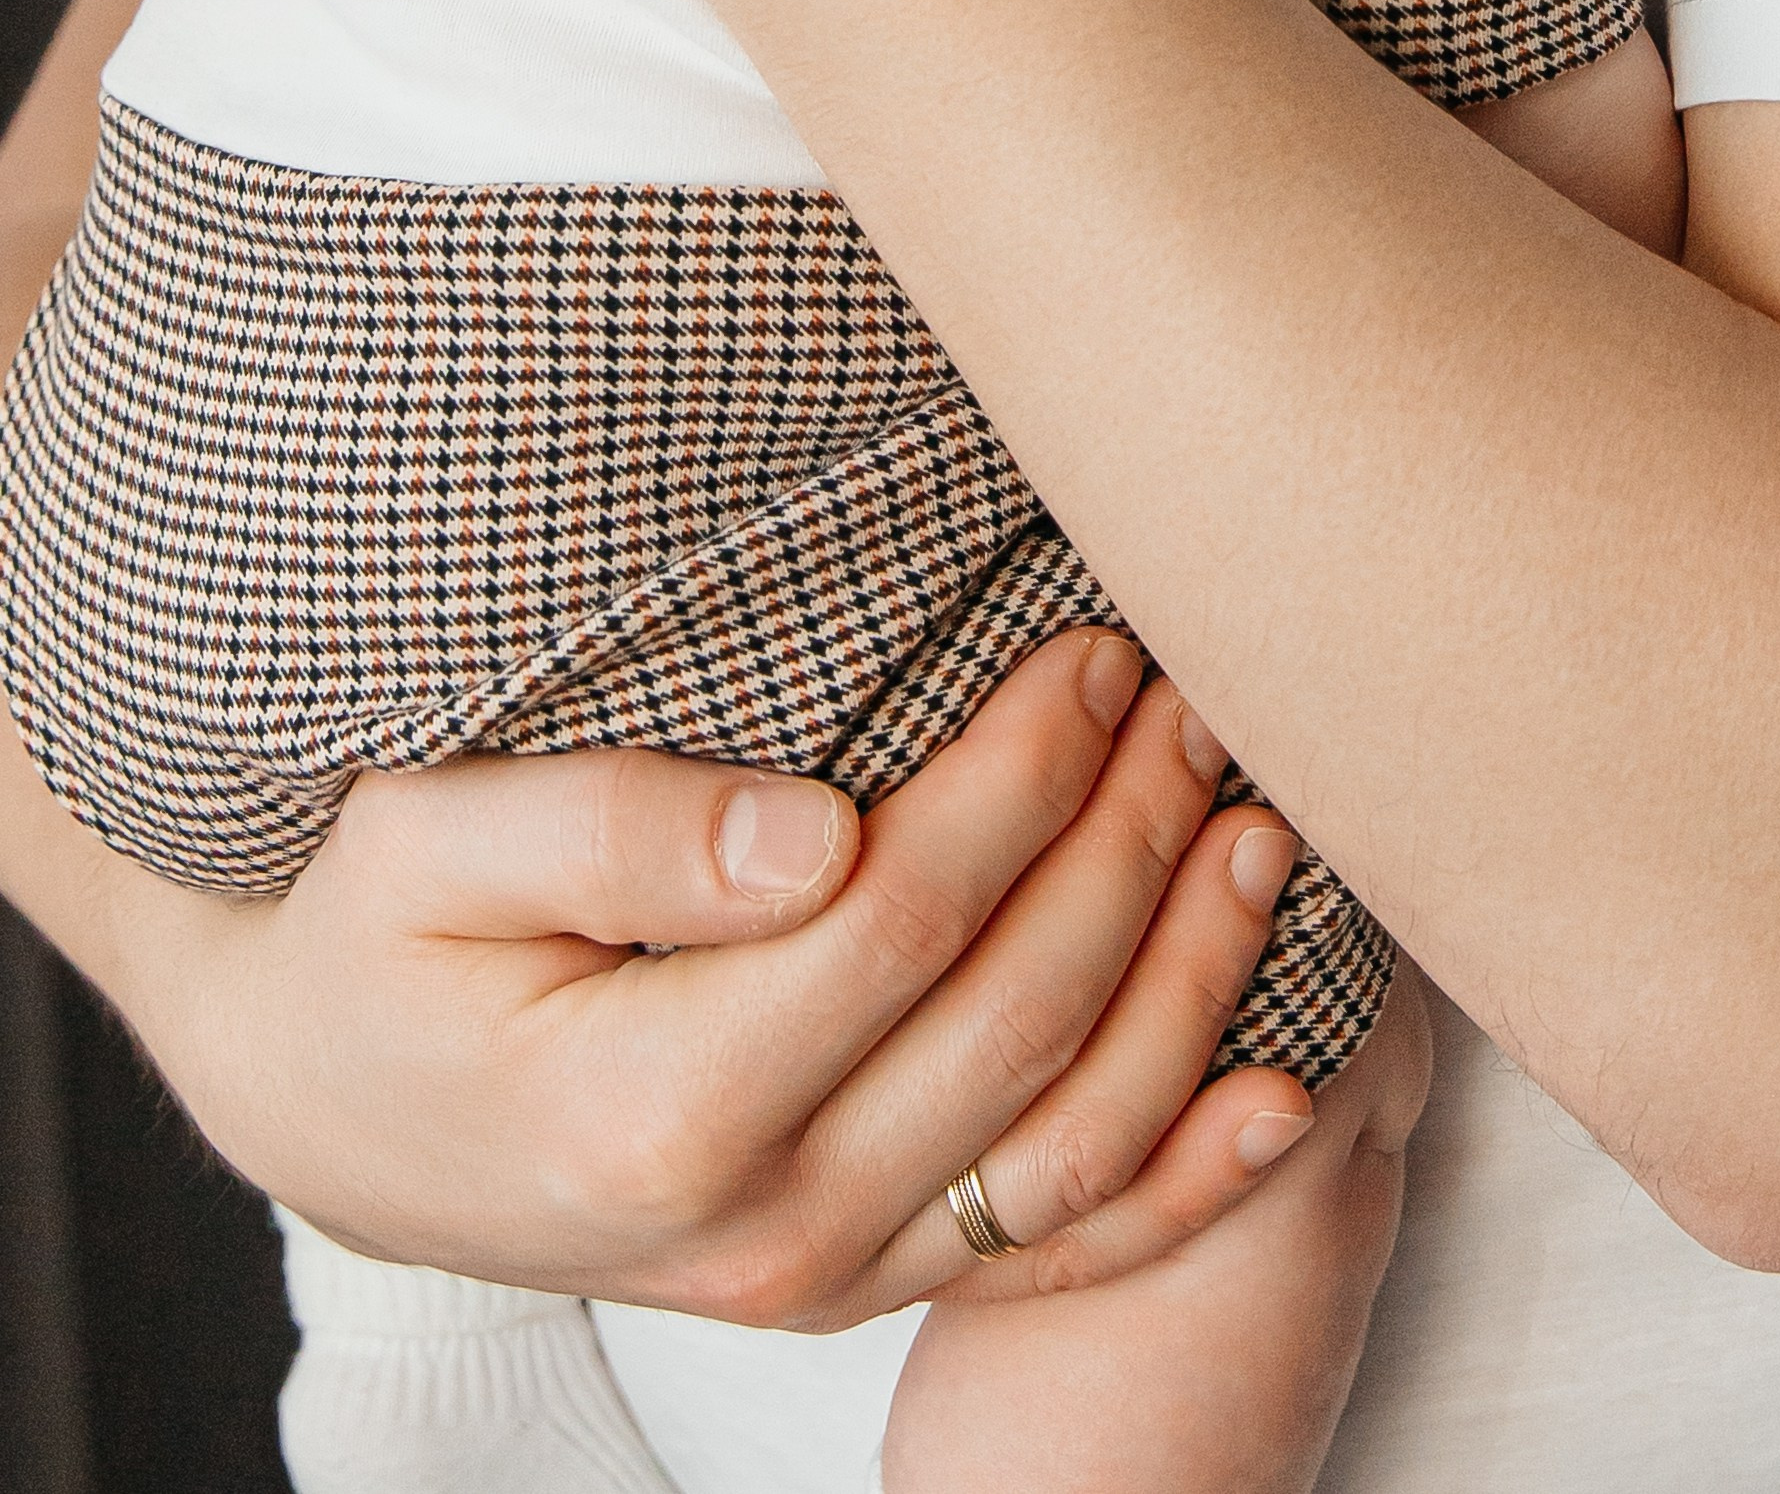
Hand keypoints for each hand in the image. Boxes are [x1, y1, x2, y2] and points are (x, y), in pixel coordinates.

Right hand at [88, 636, 1313, 1326]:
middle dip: (1128, 840)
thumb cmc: (379, 946)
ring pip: (1071, 1139)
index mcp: (652, 1108)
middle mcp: (760, 1221)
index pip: (904, 918)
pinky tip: (1287, 1091)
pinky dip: (1187, 1176)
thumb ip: (610, 827)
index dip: (1022, 781)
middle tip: (1196, 692)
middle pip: (1014, 1014)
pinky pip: (1058, 1246)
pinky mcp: (866, 1282)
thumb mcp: (424, 848)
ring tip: (1260, 827)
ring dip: (1192, 984)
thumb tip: (812, 832)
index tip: (1095, 652)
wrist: (338, 1109)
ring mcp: (822, 1273)